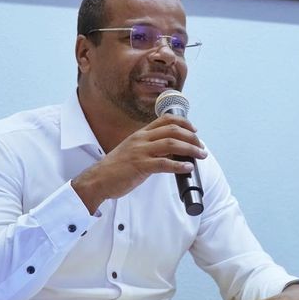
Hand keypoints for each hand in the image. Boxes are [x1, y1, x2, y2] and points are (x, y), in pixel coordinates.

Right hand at [72, 114, 206, 213]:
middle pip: (173, 130)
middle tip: (201, 146)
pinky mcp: (140, 166)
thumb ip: (150, 147)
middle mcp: (141, 139)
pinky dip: (179, 165)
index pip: (166, 120)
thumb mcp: (133, 150)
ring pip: (172, 145)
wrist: (98, 180)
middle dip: (191, 137)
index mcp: (141, 134)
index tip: (194, 130)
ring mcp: (140, 152)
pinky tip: (187, 168)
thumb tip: (173, 151)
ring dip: (190, 149)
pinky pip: (164, 164)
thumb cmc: (116, 168)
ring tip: (200, 155)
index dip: (184, 123)